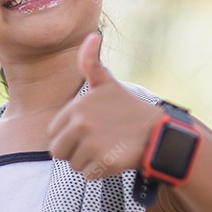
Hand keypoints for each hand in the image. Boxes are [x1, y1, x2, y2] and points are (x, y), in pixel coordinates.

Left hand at [47, 33, 160, 179]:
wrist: (158, 133)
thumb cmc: (127, 109)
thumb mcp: (107, 83)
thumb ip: (90, 63)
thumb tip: (91, 35)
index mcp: (76, 107)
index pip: (53, 133)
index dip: (68, 136)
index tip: (89, 130)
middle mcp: (81, 124)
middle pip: (58, 152)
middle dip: (74, 152)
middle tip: (96, 143)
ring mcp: (93, 144)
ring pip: (73, 165)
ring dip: (88, 162)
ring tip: (107, 148)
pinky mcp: (105, 162)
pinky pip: (88, 176)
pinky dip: (100, 172)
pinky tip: (114, 159)